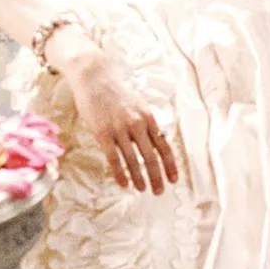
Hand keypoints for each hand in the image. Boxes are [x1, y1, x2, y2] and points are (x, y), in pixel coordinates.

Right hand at [64, 53, 179, 193]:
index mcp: (148, 117)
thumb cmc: (116, 92)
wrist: (95, 77)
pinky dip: (120, 174)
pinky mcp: (103, 133)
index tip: (174, 179)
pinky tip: (124, 184)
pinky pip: (114, 158)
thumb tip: (156, 142)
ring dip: (140, 178)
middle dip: (157, 176)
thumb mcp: (137, 105)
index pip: (164, 146)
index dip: (170, 165)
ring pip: (134, 160)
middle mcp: (137, 124)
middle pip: (151, 156)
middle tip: (160, 191)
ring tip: (143, 190)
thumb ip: (145, 123)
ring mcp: (120, 129)